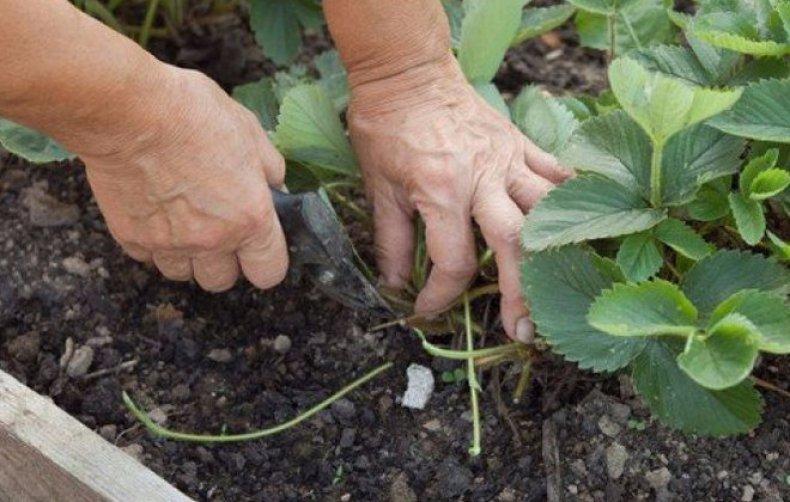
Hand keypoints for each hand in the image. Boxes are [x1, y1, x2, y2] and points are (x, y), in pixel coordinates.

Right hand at [80, 65, 287, 291]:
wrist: (130, 110)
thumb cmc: (193, 113)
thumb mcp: (250, 130)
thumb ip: (270, 168)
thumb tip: (276, 186)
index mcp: (251, 218)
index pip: (269, 272)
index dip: (266, 262)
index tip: (259, 247)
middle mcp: (212, 240)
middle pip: (222, 281)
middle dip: (224, 261)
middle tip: (219, 229)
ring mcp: (169, 243)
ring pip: (183, 274)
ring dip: (187, 256)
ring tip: (183, 220)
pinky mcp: (131, 237)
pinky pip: (147, 256)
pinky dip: (152, 242)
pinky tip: (154, 211)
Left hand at [348, 57, 570, 341]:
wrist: (407, 72)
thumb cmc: (387, 128)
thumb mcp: (379, 187)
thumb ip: (391, 240)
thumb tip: (394, 285)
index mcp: (442, 190)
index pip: (454, 260)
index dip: (440, 296)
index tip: (426, 311)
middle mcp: (483, 177)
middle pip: (515, 242)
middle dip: (522, 293)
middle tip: (523, 332)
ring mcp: (509, 158)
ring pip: (549, 209)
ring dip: (557, 251)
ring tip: (560, 286)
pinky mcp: (522, 144)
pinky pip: (557, 173)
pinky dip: (571, 200)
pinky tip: (579, 227)